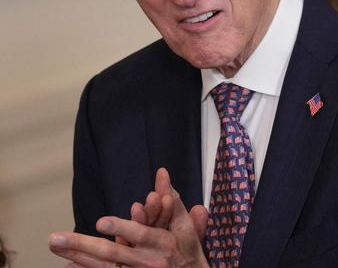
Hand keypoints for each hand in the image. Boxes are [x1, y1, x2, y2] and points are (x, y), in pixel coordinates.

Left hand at [49, 169, 208, 267]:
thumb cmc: (188, 253)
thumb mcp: (185, 225)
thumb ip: (172, 199)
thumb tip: (162, 173)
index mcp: (163, 243)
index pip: (140, 234)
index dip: (121, 228)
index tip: (100, 221)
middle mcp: (148, 262)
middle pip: (112, 255)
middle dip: (82, 246)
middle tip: (57, 238)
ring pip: (102, 267)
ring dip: (77, 256)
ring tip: (56, 245)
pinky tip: (69, 263)